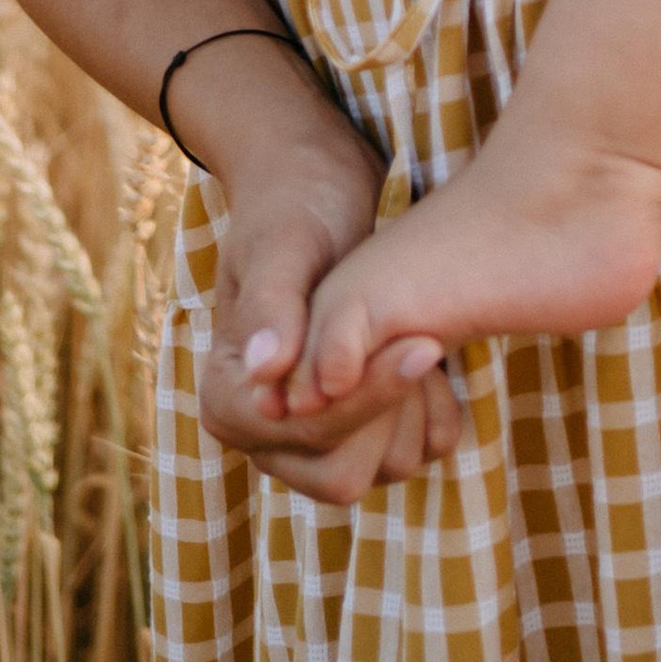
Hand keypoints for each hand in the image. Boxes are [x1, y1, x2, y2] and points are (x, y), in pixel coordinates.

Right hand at [196, 117, 460, 507]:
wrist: (325, 189)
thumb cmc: (297, 206)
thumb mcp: (285, 243)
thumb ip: (273, 304)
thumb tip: (263, 371)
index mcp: (227, 397)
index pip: (307, 431)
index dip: (365, 396)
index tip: (422, 344)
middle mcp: (265, 434)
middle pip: (343, 472)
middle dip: (391, 410)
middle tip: (425, 338)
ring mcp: (312, 439)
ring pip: (381, 469)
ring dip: (414, 410)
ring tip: (422, 337)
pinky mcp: (357, 430)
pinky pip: (410, 455)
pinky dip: (432, 417)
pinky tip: (432, 358)